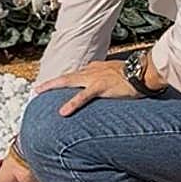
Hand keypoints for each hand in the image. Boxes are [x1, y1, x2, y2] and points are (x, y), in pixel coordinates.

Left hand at [35, 59, 159, 115]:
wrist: (144, 72)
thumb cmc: (134, 75)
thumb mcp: (116, 75)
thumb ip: (107, 79)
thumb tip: (105, 86)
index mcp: (96, 69)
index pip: (76, 75)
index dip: (64, 82)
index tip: (53, 86)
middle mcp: (92, 71)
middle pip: (67, 77)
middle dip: (50, 83)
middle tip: (37, 88)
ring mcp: (94, 79)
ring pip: (68, 81)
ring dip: (52, 86)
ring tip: (39, 91)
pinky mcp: (100, 87)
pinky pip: (83, 97)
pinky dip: (72, 104)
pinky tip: (62, 112)